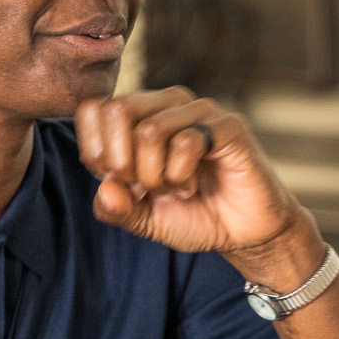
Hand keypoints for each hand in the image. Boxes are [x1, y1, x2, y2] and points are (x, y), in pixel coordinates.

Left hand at [75, 88, 319, 284]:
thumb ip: (116, 208)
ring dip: (156, 175)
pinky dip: (182, 176)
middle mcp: (167, 104)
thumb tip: (104, 189)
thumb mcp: (143, 219)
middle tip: (147, 188)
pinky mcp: (228, 126)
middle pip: (119, 110)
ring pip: (150, 130)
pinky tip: (194, 186)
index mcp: (140, 116)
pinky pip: (186, 142)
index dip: (96, 153)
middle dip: (125, 164)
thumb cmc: (194, 217)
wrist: (244, 234)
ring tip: (174, 189)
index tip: (120, 182)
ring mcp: (199, 111)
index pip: (95, 109)